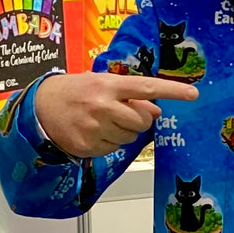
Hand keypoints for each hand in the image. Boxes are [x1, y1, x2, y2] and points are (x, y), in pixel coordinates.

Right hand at [35, 71, 198, 157]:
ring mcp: (94, 127)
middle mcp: (102, 105)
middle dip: (139, 120)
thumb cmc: (75, 91)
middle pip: (142, 121)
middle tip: (123, 113)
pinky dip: (108, 142)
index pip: (147, 87)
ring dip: (123, 132)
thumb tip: (156, 109)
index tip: (193, 94)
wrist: (40, 106)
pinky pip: (113, 149)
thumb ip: (130, 95)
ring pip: (129, 137)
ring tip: (103, 121)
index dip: (172, 91)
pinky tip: (93, 132)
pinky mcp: (88, 145)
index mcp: (108, 85)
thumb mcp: (102, 84)